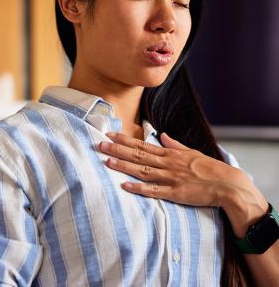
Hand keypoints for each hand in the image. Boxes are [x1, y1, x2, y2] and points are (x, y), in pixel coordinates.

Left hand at [99, 131, 233, 206]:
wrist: (227, 184)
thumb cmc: (209, 167)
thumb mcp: (191, 151)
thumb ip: (175, 144)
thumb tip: (163, 135)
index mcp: (170, 153)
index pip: (142, 144)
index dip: (125, 140)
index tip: (110, 135)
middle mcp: (167, 164)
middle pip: (138, 155)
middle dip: (118, 150)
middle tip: (100, 145)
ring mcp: (170, 178)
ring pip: (142, 170)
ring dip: (123, 166)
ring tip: (107, 161)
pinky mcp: (174, 193)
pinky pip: (153, 191)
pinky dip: (138, 188)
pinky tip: (125, 186)